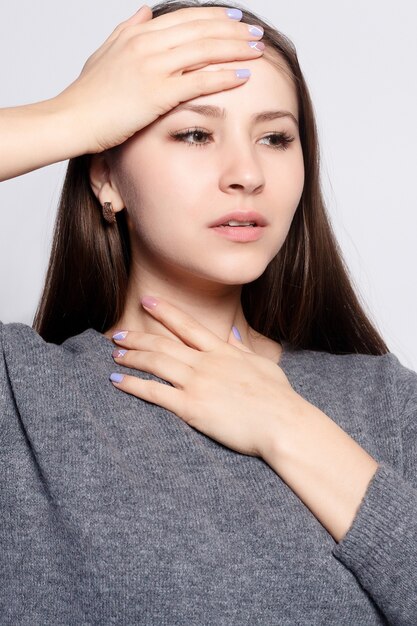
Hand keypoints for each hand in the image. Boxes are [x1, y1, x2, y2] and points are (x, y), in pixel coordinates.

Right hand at [56, 5, 264, 153]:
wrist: (72, 119)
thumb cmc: (87, 95)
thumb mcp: (105, 54)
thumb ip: (126, 31)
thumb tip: (145, 12)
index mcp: (137, 34)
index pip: (186, 18)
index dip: (214, 17)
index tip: (235, 21)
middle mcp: (148, 44)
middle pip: (201, 30)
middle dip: (233, 31)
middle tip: (256, 34)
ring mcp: (153, 67)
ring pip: (205, 50)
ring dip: (236, 49)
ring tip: (258, 51)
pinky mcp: (158, 93)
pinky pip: (199, 80)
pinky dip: (224, 76)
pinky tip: (243, 76)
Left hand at [109, 297, 304, 459]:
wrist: (284, 424)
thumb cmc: (279, 398)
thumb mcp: (263, 365)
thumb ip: (242, 349)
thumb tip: (232, 333)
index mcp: (223, 351)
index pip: (188, 325)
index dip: (165, 311)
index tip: (147, 300)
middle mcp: (206, 362)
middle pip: (164, 343)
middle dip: (138, 336)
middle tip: (118, 334)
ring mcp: (198, 383)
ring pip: (156, 363)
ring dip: (132, 357)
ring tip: (115, 354)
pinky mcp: (192, 407)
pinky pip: (155, 392)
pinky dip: (133, 384)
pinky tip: (117, 381)